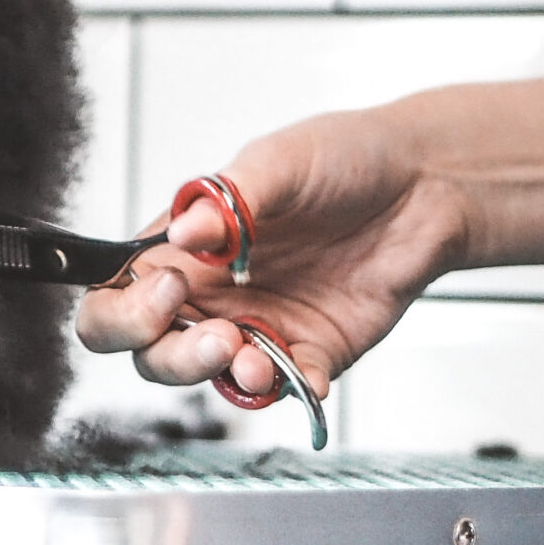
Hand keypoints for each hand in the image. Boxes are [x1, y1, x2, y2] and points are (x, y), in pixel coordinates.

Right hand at [74, 105, 469, 402]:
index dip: (126, 308)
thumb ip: (229, 199)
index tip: (170, 289)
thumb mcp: (283, 160)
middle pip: (149, 350)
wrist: (425, 184)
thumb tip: (185, 232)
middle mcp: (212, 290)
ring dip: (220, 377)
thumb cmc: (347, 157)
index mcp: (187, 243)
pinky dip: (285, 388)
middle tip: (215, 334)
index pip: (118, 292)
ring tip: (253, 358)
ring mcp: (259, 324)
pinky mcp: (309, 349)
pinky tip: (301, 372)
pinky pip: (283, 385)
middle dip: (168, 356)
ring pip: (209, 376)